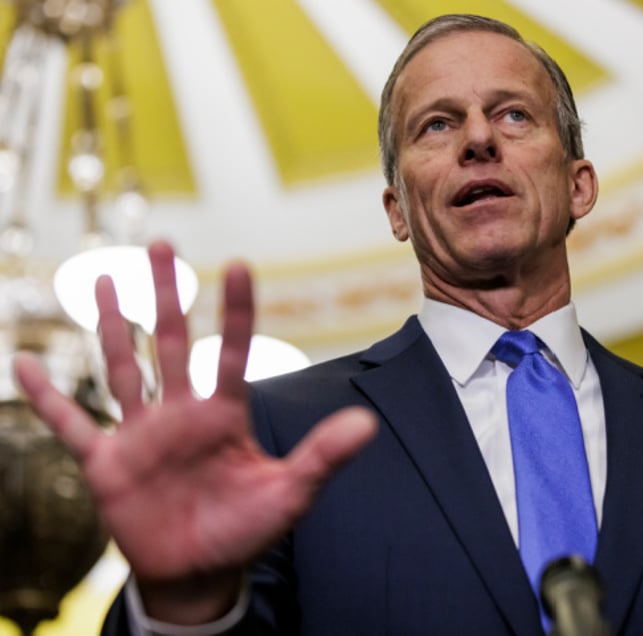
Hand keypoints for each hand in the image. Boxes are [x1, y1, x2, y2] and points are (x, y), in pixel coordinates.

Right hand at [14, 241, 376, 621]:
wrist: (201, 571)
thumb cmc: (246, 528)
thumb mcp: (290, 492)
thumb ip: (322, 456)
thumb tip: (369, 425)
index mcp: (225, 414)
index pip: (230, 351)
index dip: (235, 310)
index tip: (240, 264)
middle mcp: (181, 413)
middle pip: (169, 342)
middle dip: (165, 294)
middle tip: (162, 243)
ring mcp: (142, 433)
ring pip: (122, 369)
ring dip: (110, 327)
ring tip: (100, 279)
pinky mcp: (108, 462)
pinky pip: (71, 423)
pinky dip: (46, 396)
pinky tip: (22, 363)